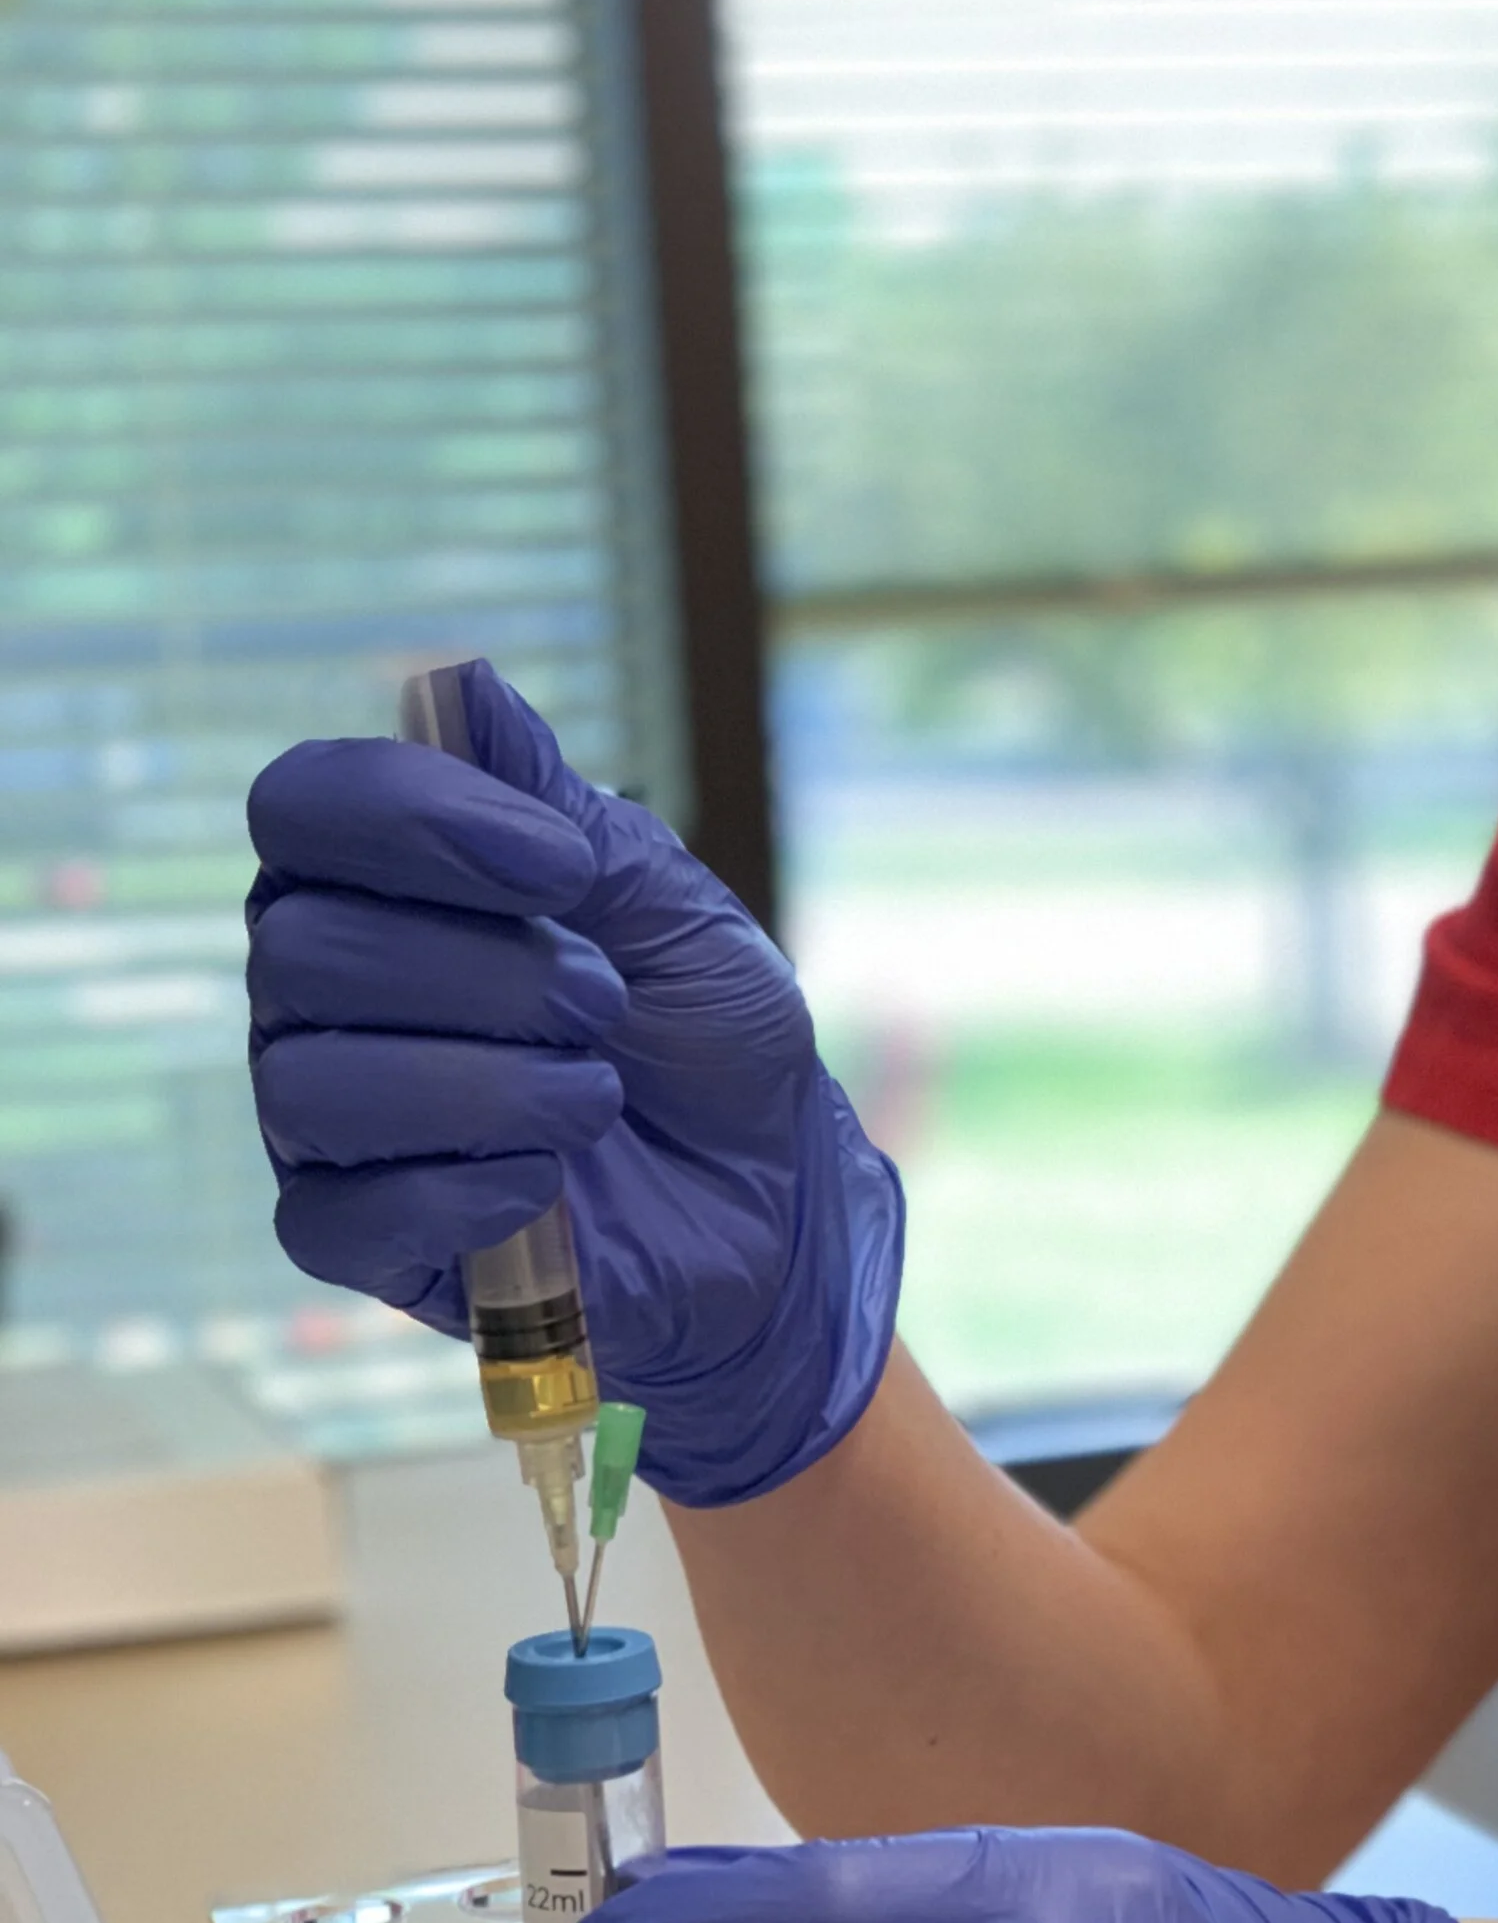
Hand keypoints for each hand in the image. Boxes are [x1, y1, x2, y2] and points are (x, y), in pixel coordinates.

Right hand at [245, 661, 901, 1506]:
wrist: (770, 1201)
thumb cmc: (710, 1039)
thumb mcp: (669, 910)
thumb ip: (562, 811)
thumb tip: (461, 683)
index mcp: (383, 883)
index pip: (303, 805)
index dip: (413, 817)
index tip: (559, 866)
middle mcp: (324, 990)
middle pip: (302, 947)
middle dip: (483, 973)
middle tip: (605, 1003)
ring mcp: (328, 1119)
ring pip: (311, 1084)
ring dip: (484, 1085)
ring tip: (597, 1096)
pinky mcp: (359, 1238)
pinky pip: (338, 1217)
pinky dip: (460, 1191)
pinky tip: (545, 1182)